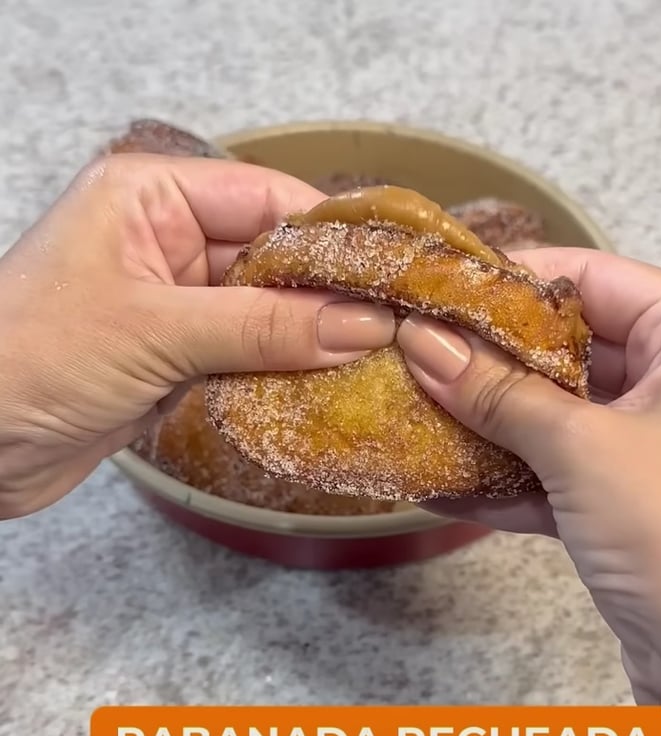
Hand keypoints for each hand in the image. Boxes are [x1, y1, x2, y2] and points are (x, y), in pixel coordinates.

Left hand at [0, 154, 393, 517]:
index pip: (265, 197)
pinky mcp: (180, 353)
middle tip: (395, 322)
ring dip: (313, 336)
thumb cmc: (29, 359)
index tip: (391, 267)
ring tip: (377, 356)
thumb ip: (265, 326)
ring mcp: (176, 300)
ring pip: (267, 309)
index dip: (330, 233)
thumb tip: (361, 323)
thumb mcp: (157, 331)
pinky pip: (249, 351)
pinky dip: (285, 368)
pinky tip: (329, 384)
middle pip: (272, 256)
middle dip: (329, 292)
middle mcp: (168, 239)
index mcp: (152, 196)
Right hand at [397, 248, 660, 735]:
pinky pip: (564, 468)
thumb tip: (422, 345)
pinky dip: (512, 476)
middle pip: (574, 346)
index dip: (516, 279)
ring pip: (563, 411)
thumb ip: (495, 392)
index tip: (445, 287)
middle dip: (495, 358)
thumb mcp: (578, 446)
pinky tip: (447, 486)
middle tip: (422, 350)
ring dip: (494, 419)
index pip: (596, 277)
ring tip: (421, 408)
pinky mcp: (635, 498)